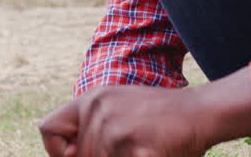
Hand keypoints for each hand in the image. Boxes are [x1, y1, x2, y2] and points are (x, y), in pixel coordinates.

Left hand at [39, 85, 207, 156]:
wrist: (202, 112)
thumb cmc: (159, 118)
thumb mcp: (118, 109)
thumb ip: (91, 127)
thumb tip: (69, 154)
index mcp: (93, 99)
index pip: (48, 129)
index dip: (58, 151)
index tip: (78, 155)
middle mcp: (101, 110)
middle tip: (131, 147)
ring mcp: (119, 130)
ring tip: (143, 148)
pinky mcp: (140, 150)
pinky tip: (153, 151)